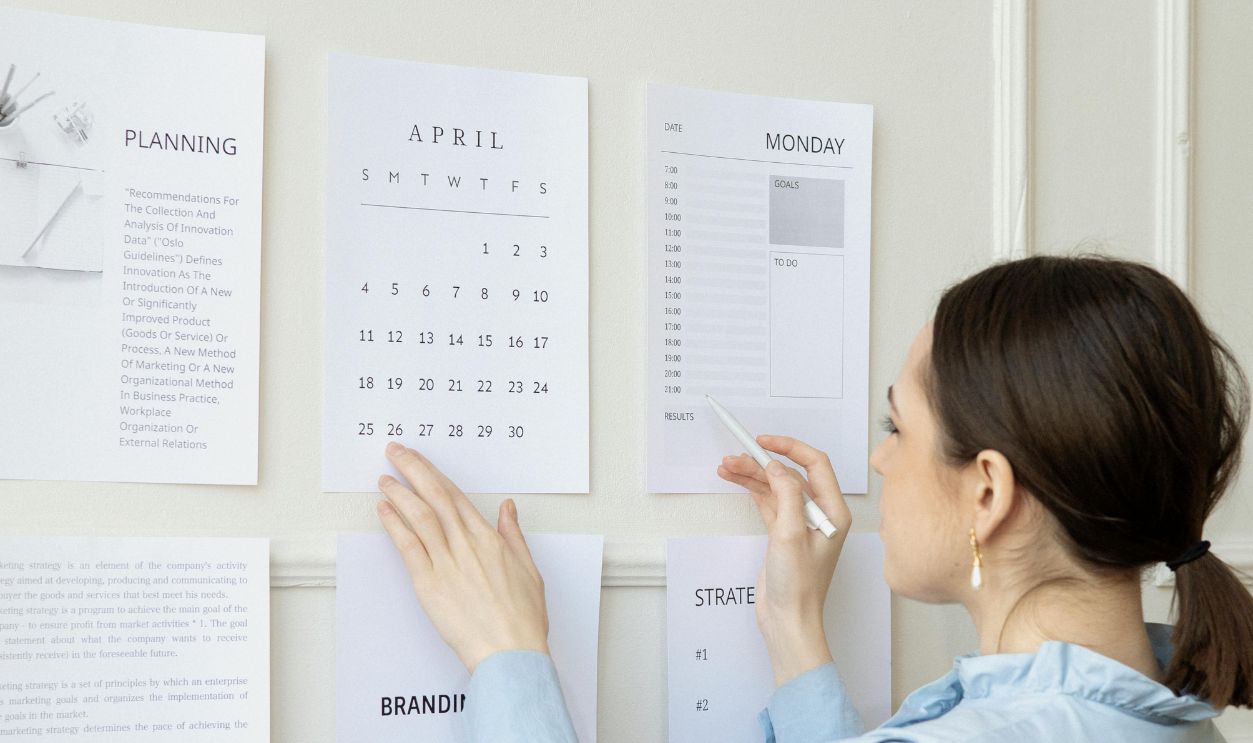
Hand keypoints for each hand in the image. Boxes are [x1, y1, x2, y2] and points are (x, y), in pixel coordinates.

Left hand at [376, 442, 548, 672]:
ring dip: (400, 493)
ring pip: (419, 516)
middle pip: (435, 496)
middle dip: (413, 469)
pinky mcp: (429, 584)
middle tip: (396, 451)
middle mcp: (466, 545)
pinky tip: (384, 510)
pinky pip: (407, 546)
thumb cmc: (521, 619)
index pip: (456, 496)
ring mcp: (446, 563)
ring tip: (384, 478)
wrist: (510, 651)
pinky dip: (394, 525)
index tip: (421, 460)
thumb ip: (513, 535)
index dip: (435, 475)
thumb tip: (508, 508)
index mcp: (489, 539)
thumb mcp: (529, 569)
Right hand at [717, 435, 851, 686]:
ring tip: (726, 467)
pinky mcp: (783, 534)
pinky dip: (751, 491)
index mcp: (832, 512)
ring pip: (775, 487)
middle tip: (736, 456)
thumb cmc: (799, 587)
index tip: (764, 441)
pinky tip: (735, 481)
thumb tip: (777, 467)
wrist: (789, 621)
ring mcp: (800, 524)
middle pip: (790, 474)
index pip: (815, 464)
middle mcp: (819, 514)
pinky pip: (768, 502)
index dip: (789, 448)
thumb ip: (787, 495)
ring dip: (752, 476)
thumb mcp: (791, 534)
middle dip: (762, 462)